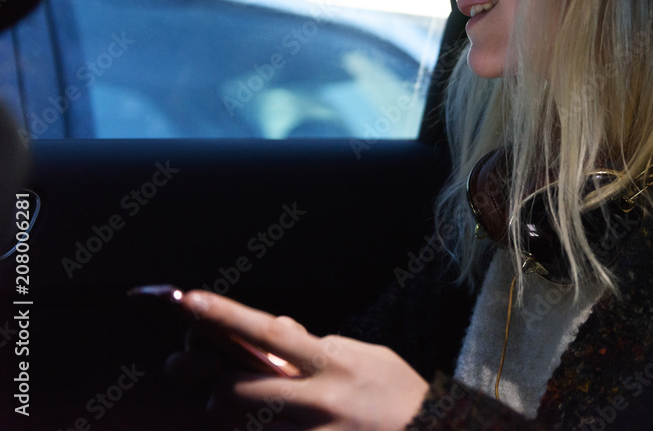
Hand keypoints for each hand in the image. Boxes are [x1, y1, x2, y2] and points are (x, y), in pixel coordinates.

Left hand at [165, 290, 429, 429]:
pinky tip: (276, 421)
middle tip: (217, 380)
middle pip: (237, 393)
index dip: (227, 316)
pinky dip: (258, 430)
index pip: (270, 334)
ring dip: (235, 418)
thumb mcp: (362, 356)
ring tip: (258, 407)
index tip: (191, 300)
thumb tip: (276, 329)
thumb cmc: (396, 393)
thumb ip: (316, 346)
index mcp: (332, 364)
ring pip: (243, 428)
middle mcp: (319, 402)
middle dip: (215, 387)